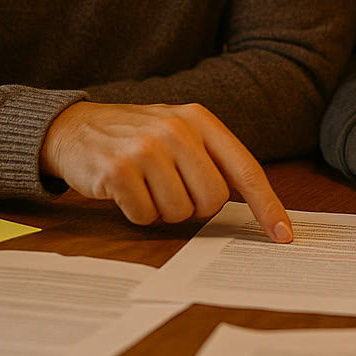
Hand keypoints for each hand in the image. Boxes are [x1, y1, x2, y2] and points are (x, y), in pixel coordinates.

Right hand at [40, 102, 292, 241]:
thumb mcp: (178, 131)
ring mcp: (146, 148)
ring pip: (179, 213)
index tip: (283, 235)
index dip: (267, 206)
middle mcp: (176, 130)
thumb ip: (212, 158)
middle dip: (194, 208)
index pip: (245, 169)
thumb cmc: (134, 136)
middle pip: (213, 200)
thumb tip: (257, 206)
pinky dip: (136, 213)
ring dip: (161, 210)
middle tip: (170, 190)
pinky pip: (145, 216)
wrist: (72, 126)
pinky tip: (123, 190)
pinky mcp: (118, 169)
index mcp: (199, 120)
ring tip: (144, 184)